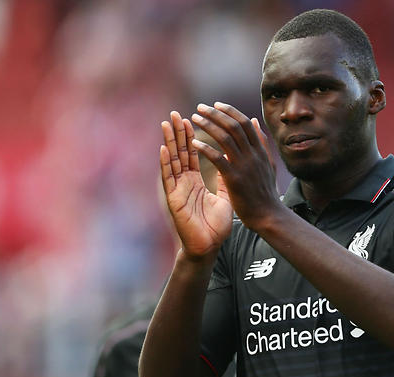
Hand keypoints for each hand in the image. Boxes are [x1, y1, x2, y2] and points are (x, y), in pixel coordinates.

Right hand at [160, 111, 232, 258]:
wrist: (210, 247)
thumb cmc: (215, 226)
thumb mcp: (224, 197)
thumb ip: (225, 178)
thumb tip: (229, 161)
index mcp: (195, 182)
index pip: (192, 154)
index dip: (191, 136)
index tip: (193, 118)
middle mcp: (184, 183)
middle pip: (179, 153)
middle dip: (178, 133)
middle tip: (175, 113)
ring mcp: (177, 189)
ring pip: (172, 161)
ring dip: (169, 141)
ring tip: (166, 123)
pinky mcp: (174, 199)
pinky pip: (169, 178)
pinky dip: (166, 163)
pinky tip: (164, 148)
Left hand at [191, 102, 279, 229]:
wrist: (268, 216)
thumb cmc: (265, 192)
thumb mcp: (268, 163)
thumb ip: (261, 142)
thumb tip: (255, 120)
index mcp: (260, 150)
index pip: (245, 122)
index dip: (230, 111)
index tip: (216, 104)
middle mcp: (253, 155)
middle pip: (233, 126)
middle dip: (215, 114)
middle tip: (200, 107)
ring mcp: (244, 166)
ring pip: (225, 138)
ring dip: (208, 125)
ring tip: (194, 119)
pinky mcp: (234, 179)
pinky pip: (217, 158)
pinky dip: (205, 148)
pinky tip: (194, 142)